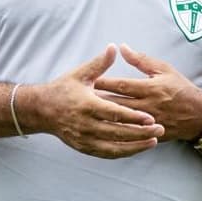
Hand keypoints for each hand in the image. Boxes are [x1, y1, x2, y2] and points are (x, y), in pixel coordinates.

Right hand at [25, 44, 164, 158]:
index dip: (133, 117)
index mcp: (87, 104)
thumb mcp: (80, 74)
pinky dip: (123, 152)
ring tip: (153, 141)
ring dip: (135, 146)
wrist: (41, 110)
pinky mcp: (84, 147)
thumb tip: (114, 47)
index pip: (114, 113)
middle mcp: (86, 124)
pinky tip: (137, 148)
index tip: (151, 118)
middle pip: (118, 132)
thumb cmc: (63, 89)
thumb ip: (100, 63)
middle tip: (160, 129)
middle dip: (140, 132)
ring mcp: (84, 138)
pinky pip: (107, 153)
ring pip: (115, 146)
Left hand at [93, 44, 201, 142]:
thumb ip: (141, 60)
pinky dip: (117, 131)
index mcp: (150, 88)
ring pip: (122, 119)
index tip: (89, 80)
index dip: (104, 83)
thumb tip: (122, 48)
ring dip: (105, 117)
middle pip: (118, 103)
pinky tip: (104, 130)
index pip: (122, 85)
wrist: (200, 115)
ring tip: (88, 114)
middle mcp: (148, 105)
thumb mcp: (164, 69)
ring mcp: (149, 121)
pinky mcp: (150, 133)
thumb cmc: (181, 88)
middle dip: (99, 101)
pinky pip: (131, 134)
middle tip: (81, 99)